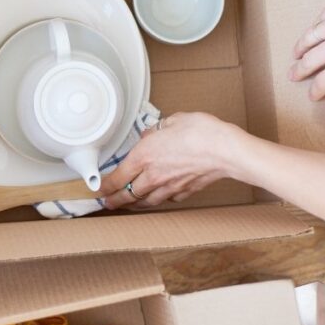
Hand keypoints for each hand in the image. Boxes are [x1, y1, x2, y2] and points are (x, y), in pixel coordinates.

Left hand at [100, 113, 245, 209]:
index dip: (105, 186)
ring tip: (129, 204)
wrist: (225, 150)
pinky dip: (160, 199)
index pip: (117, 177)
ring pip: (146, 201)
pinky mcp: (185, 191)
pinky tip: (159, 197)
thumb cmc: (201, 132)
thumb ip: (157, 129)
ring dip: (135, 203)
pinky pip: (168, 199)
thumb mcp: (172, 120)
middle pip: (128, 194)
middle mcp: (153, 175)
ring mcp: (169, 186)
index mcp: (144, 156)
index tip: (99, 188)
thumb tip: (151, 133)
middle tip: (107, 203)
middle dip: (115, 200)